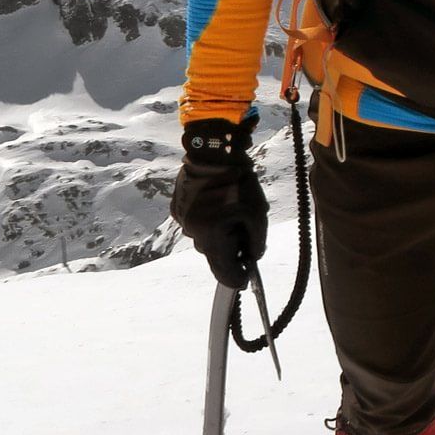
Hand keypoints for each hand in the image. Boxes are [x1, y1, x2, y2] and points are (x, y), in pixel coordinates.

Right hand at [170, 115, 265, 288]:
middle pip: (214, 253)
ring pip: (205, 237)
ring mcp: (182, 220)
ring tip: (232, 211)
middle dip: (231, 248)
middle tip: (246, 233)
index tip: (245, 281)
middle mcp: (192, 232)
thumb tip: (252, 257)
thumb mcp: (257, 215)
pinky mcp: (177, 208)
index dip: (236, 278)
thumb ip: (256, 242)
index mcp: (210, 237)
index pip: (223, 271)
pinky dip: (208, 219)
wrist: (214, 152)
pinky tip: (218, 203)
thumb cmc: (239, 184)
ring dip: (219, 233)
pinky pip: (196, 222)